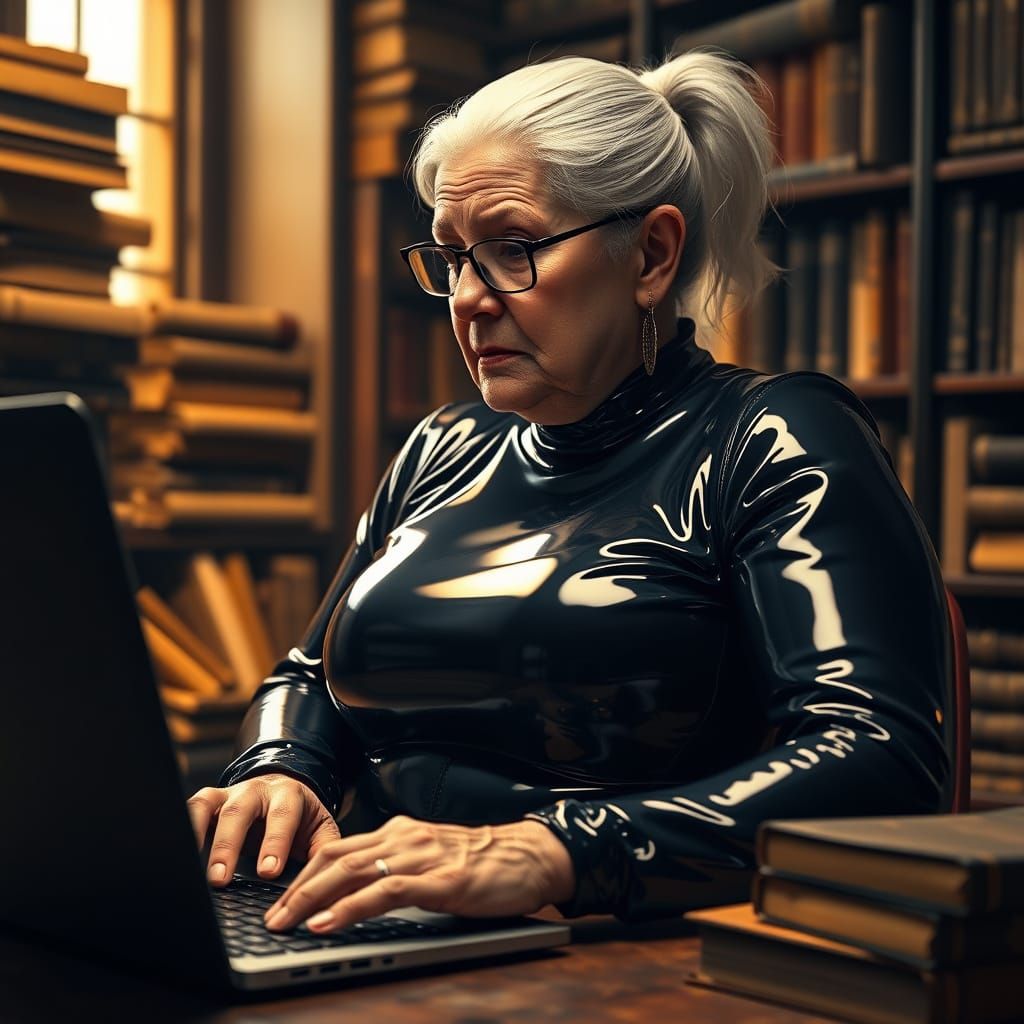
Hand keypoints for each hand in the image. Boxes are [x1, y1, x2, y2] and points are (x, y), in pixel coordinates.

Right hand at [187, 773, 339, 884]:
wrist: (284, 788)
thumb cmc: (300, 816)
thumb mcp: (319, 829)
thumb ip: (323, 850)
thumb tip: (326, 879)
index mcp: (288, 795)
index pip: (283, 816)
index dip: (275, 843)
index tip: (269, 871)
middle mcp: (256, 791)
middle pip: (240, 811)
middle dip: (229, 845)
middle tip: (221, 879)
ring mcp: (228, 794)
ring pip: (208, 805)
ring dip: (197, 834)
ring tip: (191, 869)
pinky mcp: (208, 802)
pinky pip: (190, 809)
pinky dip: (181, 828)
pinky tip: (175, 853)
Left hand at [262, 816, 574, 933]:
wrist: (530, 855)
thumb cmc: (484, 863)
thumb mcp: (431, 859)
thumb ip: (398, 869)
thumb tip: (359, 895)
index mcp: (399, 832)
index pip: (337, 848)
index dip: (302, 873)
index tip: (276, 898)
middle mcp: (403, 838)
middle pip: (334, 858)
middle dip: (295, 888)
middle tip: (269, 916)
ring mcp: (419, 857)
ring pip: (351, 871)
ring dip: (310, 898)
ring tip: (284, 922)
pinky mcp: (437, 881)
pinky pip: (383, 892)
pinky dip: (349, 907)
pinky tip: (327, 922)